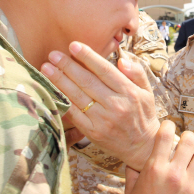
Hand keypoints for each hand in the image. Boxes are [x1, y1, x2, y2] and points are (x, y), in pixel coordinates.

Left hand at [41, 42, 159, 170]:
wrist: (142, 148)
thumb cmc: (142, 115)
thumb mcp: (147, 91)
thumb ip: (136, 73)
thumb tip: (122, 59)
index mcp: (129, 92)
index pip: (105, 70)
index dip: (88, 56)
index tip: (73, 45)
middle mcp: (116, 105)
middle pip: (87, 81)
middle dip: (67, 66)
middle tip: (53, 54)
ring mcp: (103, 120)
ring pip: (77, 96)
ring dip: (59, 81)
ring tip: (46, 68)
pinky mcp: (92, 132)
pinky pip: (73, 114)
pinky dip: (61, 101)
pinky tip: (51, 90)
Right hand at [125, 121, 193, 193]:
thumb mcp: (130, 190)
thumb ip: (133, 171)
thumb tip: (133, 158)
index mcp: (154, 168)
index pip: (165, 135)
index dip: (168, 125)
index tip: (169, 125)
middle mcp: (173, 172)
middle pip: (188, 141)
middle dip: (187, 135)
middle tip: (186, 138)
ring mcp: (189, 184)